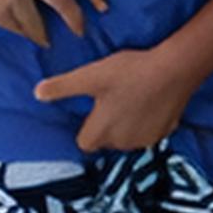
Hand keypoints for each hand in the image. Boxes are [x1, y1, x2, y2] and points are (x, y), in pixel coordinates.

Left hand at [32, 33, 195, 156]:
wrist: (176, 69)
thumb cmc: (130, 72)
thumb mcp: (90, 76)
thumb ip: (62, 87)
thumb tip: (37, 93)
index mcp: (102, 132)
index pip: (85, 143)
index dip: (86, 128)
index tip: (91, 111)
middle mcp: (123, 143)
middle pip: (107, 141)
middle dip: (107, 126)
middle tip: (111, 100)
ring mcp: (146, 140)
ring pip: (129, 138)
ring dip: (127, 125)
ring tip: (130, 99)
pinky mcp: (166, 132)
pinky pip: (149, 132)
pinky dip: (147, 122)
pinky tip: (149, 102)